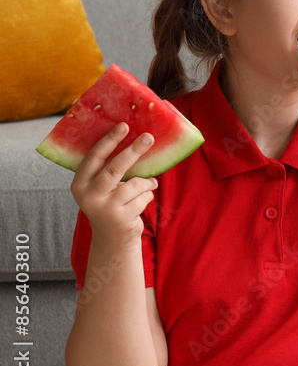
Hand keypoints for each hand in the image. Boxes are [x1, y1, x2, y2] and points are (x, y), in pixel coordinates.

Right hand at [69, 123, 158, 250]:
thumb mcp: (101, 188)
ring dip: (147, 182)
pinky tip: (141, 202)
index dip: (109, 140)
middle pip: (115, 167)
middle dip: (134, 150)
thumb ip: (109, 169)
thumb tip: (135, 140)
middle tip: (149, 137)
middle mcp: (88, 195)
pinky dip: (148, 196)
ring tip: (149, 184)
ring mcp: (105, 208)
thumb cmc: (110, 204)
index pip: (94, 157)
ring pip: (135, 183)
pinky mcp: (121, 218)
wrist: (111, 239)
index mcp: (79, 183)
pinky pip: (144, 197)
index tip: (123, 125)